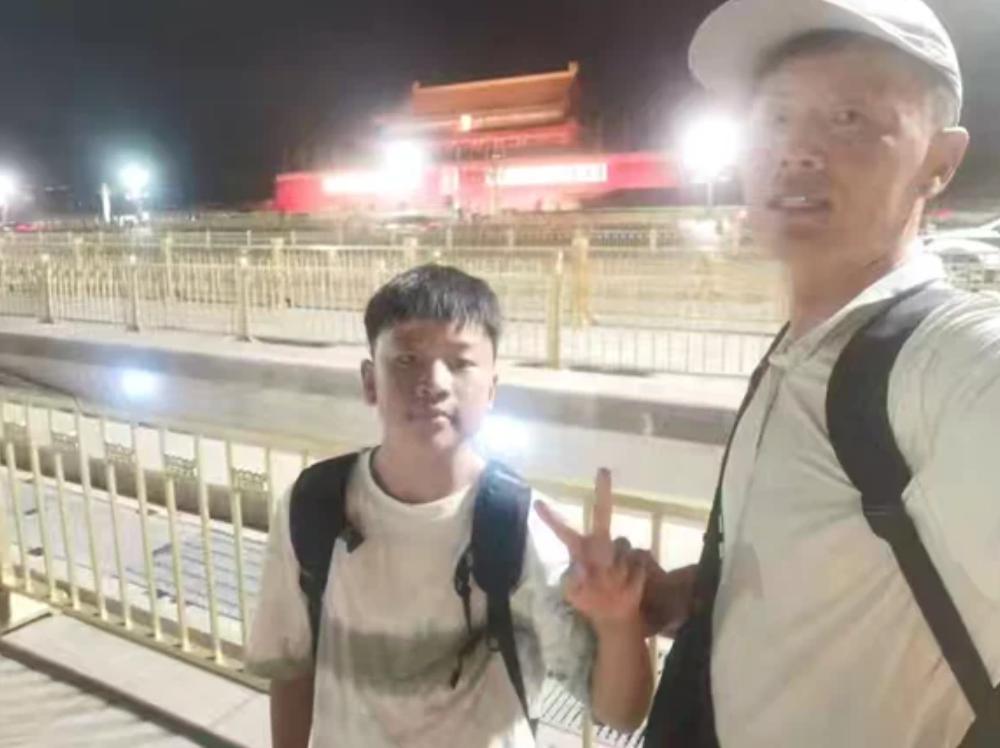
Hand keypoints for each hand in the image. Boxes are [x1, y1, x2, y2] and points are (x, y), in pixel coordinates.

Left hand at [535, 469, 645, 628]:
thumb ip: (575, 581)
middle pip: (602, 514)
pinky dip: (636, 573)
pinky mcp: (639, 558)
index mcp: (580, 551)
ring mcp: (620, 549)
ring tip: (614, 585)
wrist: (615, 614)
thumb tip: (581, 567)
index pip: (563, 532)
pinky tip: (630, 584)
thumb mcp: (576, 595)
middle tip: (603, 470)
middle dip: (603, 492)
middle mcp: (600, 544)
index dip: (550, 518)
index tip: (536, 503)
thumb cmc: (589, 601)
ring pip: (623, 544)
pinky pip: (640, 558)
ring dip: (620, 565)